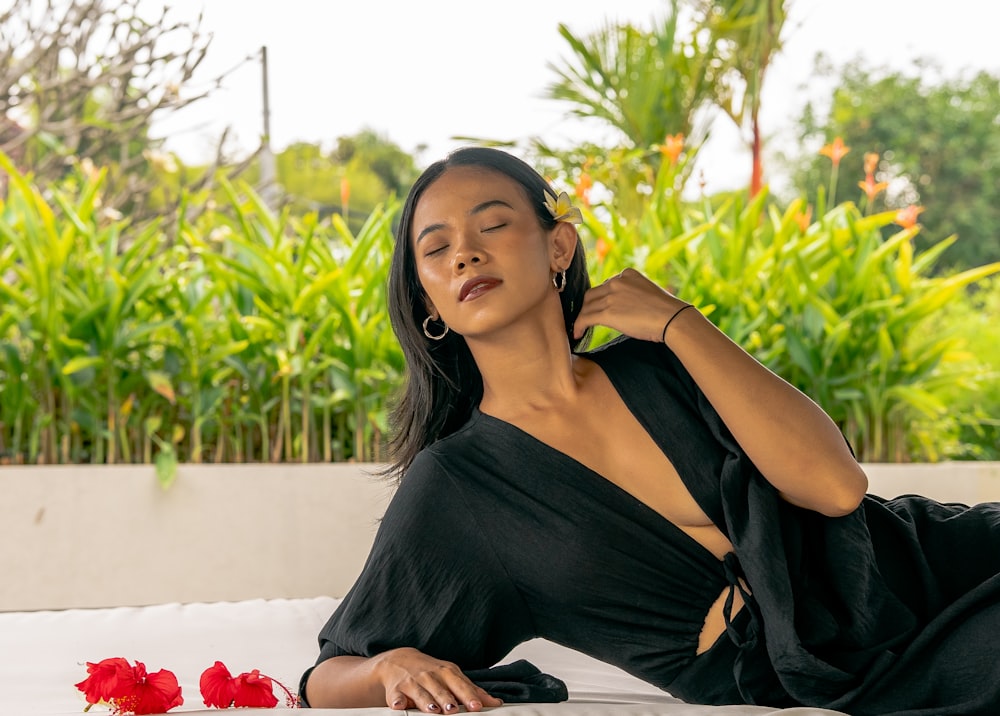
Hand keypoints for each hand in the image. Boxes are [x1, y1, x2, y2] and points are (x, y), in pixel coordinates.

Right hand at [374, 647, 502, 712]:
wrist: (399, 659)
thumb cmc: (432, 672)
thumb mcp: (452, 676)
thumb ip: (472, 690)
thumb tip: (495, 703)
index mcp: (447, 672)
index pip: (460, 684)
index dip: (468, 695)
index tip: (476, 706)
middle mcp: (430, 676)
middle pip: (440, 689)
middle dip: (447, 699)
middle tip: (453, 709)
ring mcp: (412, 682)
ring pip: (420, 693)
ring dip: (427, 702)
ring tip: (434, 710)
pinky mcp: (396, 689)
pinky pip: (396, 696)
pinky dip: (397, 700)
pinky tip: (399, 705)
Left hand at [573, 268, 688, 341]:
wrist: (673, 319)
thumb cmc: (666, 312)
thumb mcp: (648, 293)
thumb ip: (633, 295)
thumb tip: (626, 308)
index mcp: (627, 273)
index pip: (606, 286)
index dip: (600, 299)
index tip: (599, 309)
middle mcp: (617, 281)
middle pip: (592, 294)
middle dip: (588, 307)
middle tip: (586, 320)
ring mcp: (611, 295)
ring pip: (587, 307)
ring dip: (582, 318)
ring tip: (580, 328)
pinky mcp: (607, 312)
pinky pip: (585, 318)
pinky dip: (579, 326)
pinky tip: (577, 334)